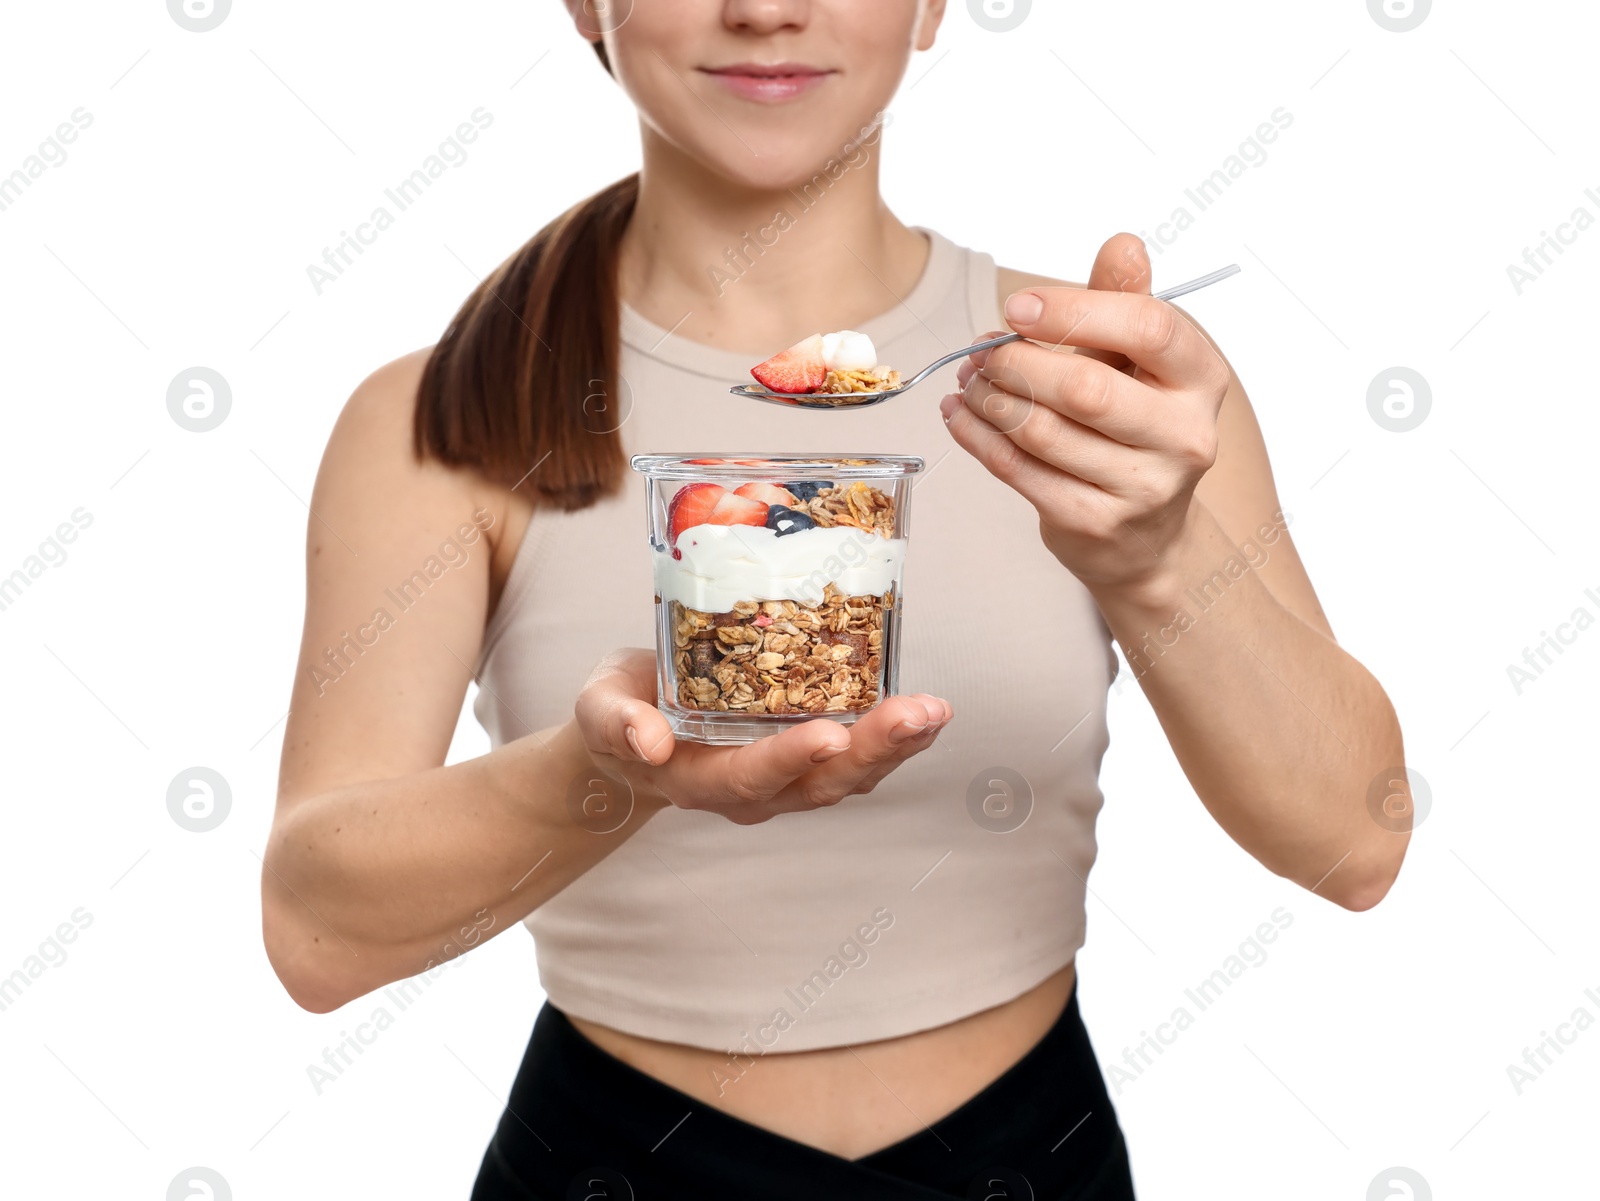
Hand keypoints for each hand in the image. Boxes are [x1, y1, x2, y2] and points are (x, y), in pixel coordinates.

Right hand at [573, 648, 952, 825]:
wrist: (632, 730)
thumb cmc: (618, 711)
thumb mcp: (599, 708)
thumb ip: (616, 723)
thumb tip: (647, 739)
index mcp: (701, 780)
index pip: (750, 777)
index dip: (787, 760)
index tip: (826, 736)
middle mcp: (754, 791)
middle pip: (819, 784)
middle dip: (871, 751)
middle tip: (917, 715)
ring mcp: (787, 780)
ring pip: (849, 777)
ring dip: (896, 748)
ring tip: (936, 713)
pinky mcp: (808, 759)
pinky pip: (857, 760)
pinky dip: (895, 741)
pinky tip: (928, 714)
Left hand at [940, 233, 1230, 595]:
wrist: (1144, 535)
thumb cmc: (1135, 426)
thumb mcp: (1138, 360)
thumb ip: (1124, 302)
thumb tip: (1122, 244)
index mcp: (1202, 379)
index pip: (1148, 328)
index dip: (1074, 311)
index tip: (1018, 307)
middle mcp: (1184, 435)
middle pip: (1086, 387)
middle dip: (1017, 362)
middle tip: (981, 351)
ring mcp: (1143, 486)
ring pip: (1043, 431)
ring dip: (990, 398)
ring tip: (970, 380)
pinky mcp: (1095, 522)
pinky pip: (1019, 471)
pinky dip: (978, 437)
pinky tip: (960, 415)